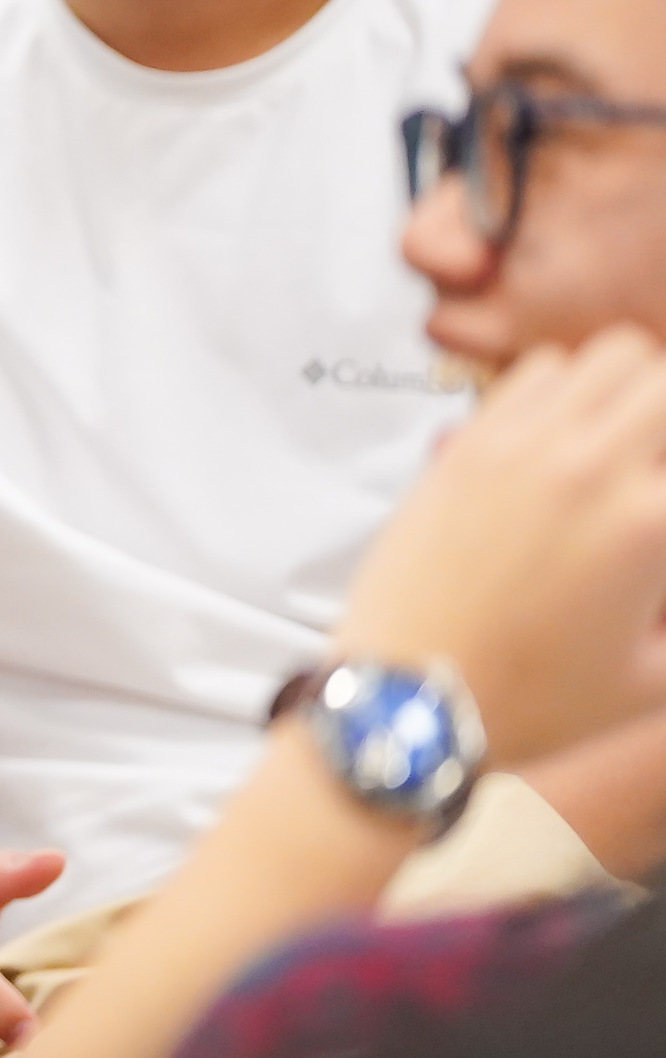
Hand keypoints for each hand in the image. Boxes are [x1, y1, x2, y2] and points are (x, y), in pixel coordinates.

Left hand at [335, 326, 665, 763]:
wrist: (416, 698)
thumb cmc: (536, 700)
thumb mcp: (655, 675)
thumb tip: (665, 567)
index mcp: (651, 522)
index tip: (662, 518)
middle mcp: (589, 467)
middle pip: (665, 377)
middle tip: (659, 462)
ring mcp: (520, 447)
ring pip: (604, 357)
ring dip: (628, 390)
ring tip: (626, 440)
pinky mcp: (465, 445)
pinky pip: (532, 375)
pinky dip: (563, 389)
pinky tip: (564, 438)